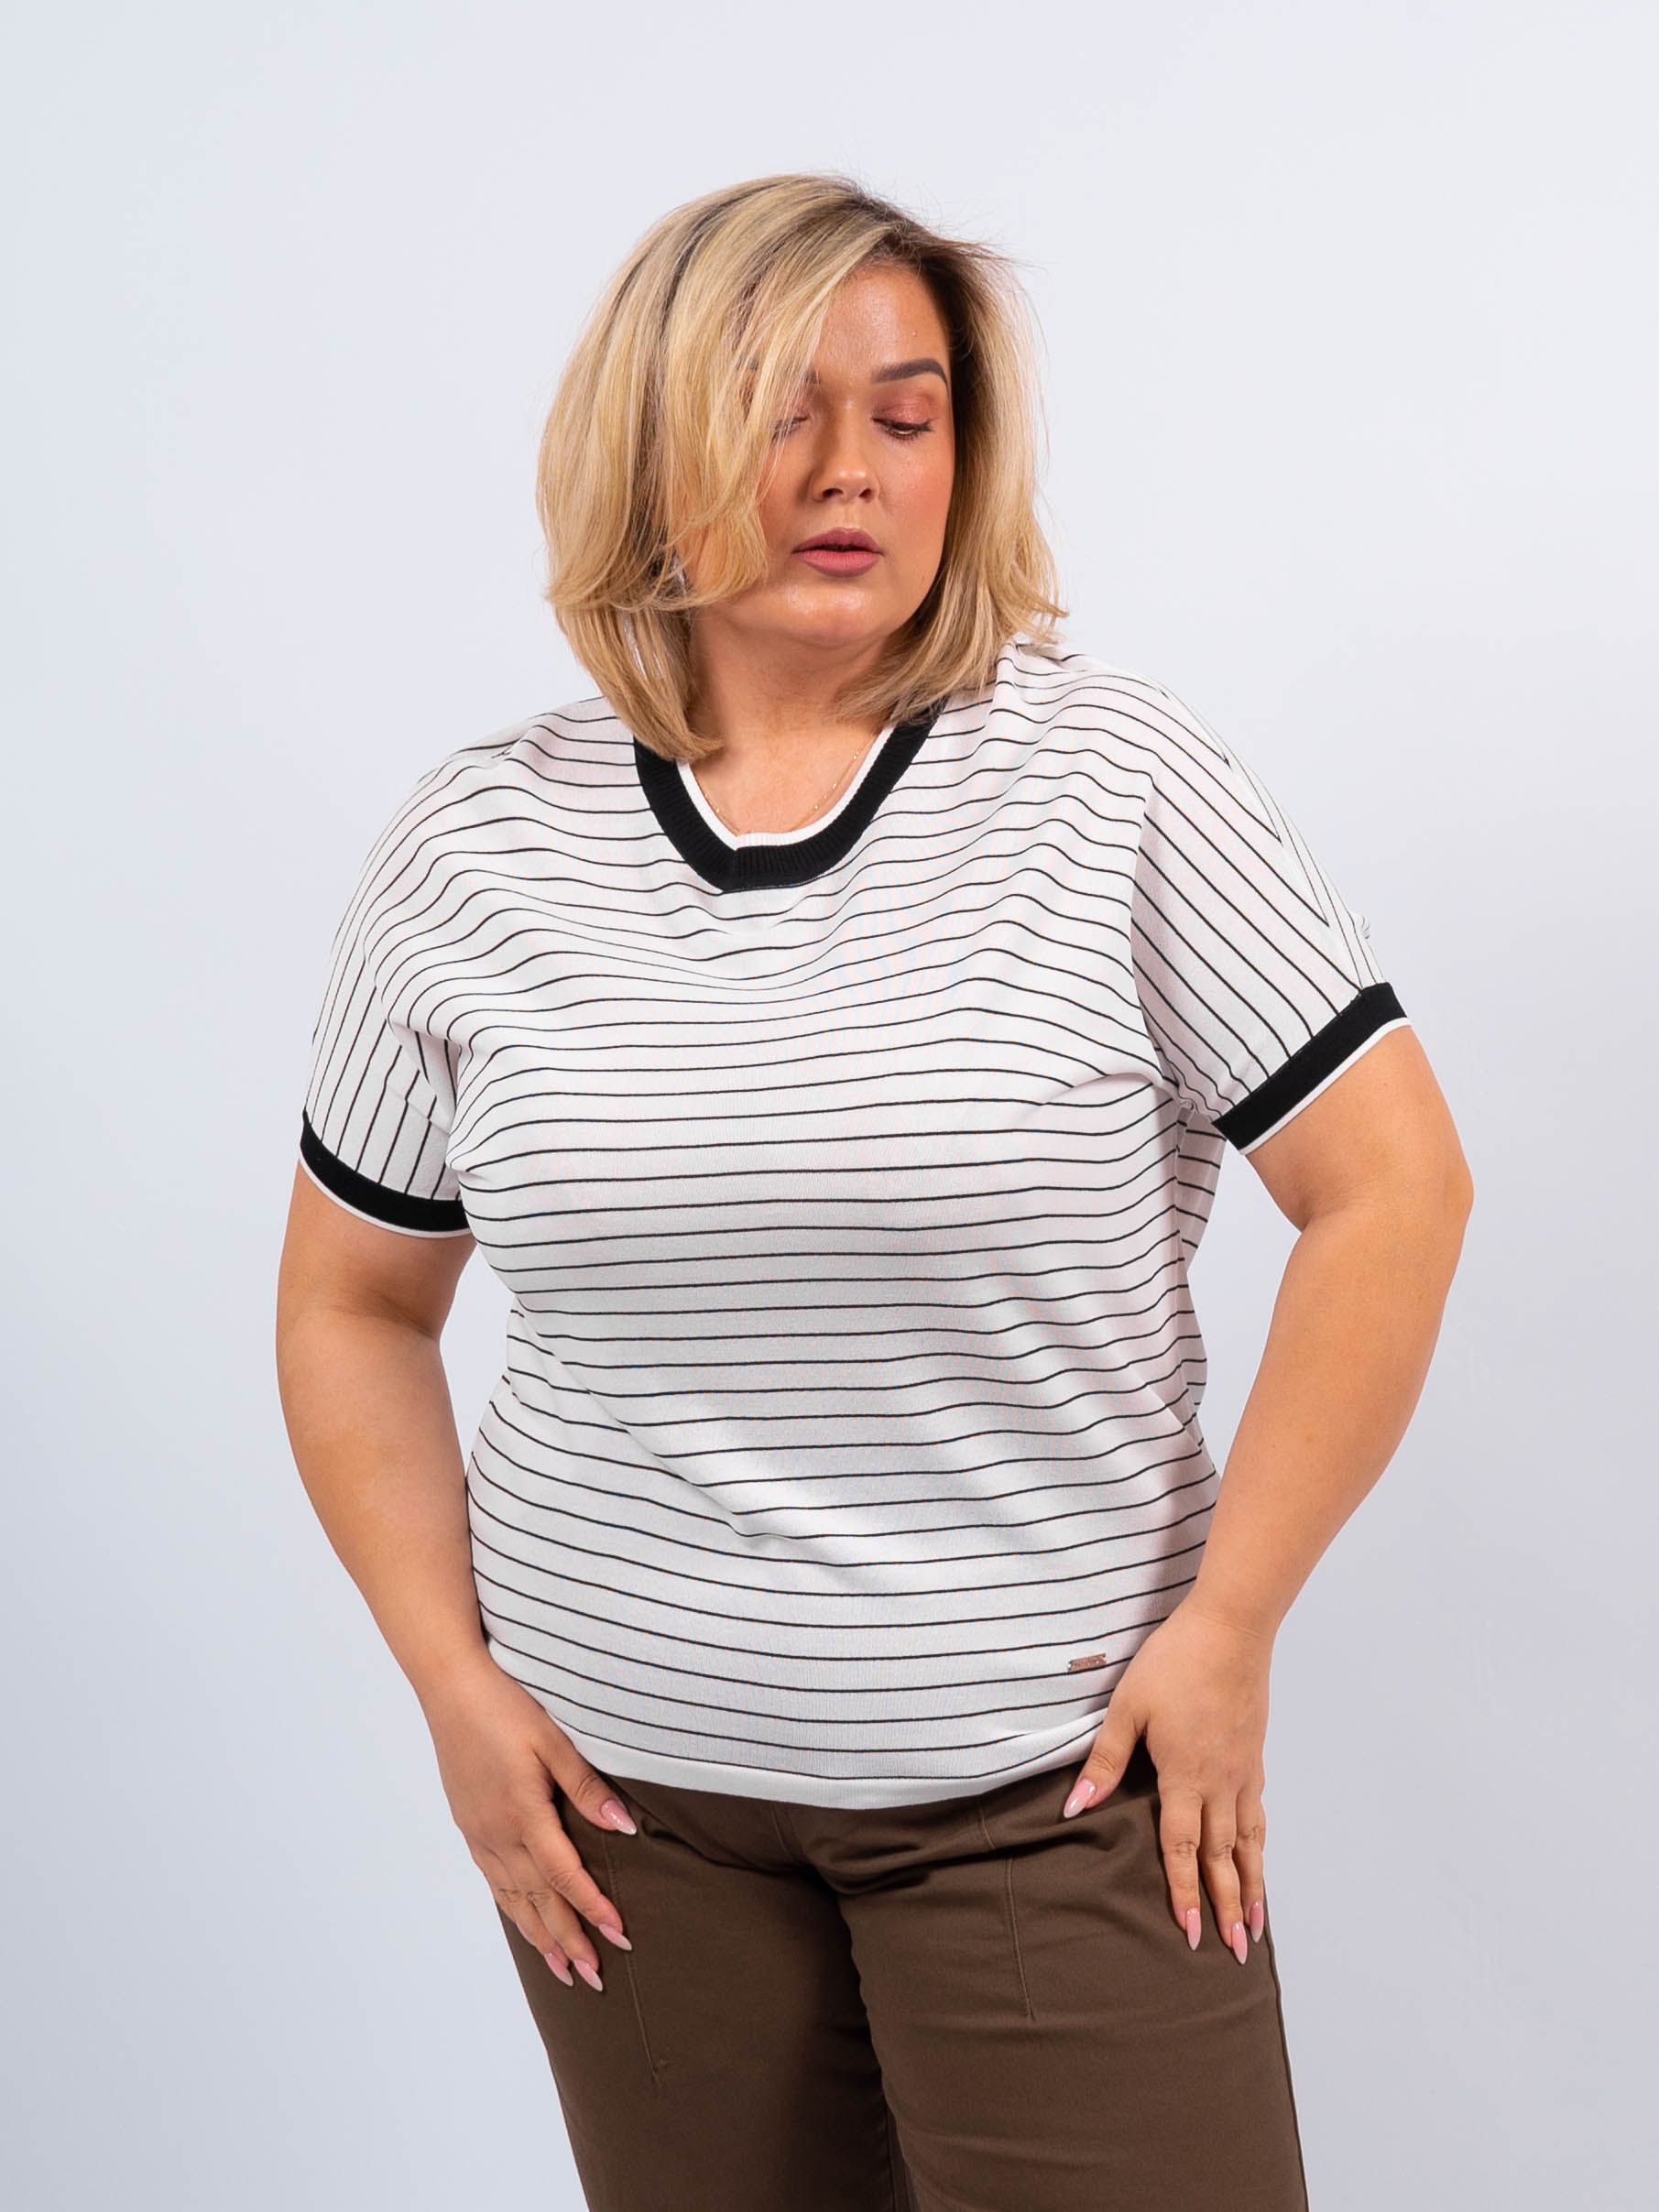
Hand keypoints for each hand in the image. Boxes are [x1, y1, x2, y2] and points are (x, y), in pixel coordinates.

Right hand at [420, 1655, 638, 1990]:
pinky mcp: (469, 1825)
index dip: (593, 1910)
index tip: (619, 1937)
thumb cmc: (506, 1705)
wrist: (450, 1687)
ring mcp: (480, 1833)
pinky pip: (494, 1881)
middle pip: (539, 1901)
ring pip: (513, 1899)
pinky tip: (523, 1920)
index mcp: (523, 1815)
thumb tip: (623, 1828)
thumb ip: (587, 1787)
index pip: (565, 1877)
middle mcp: (498, 1835)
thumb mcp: (554, 1740)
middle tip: (594, 1977)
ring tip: (562, 1969)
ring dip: (539, 1936)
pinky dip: (513, 1909)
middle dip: (568, 1941)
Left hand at [1061, 1592, 1274, 1961]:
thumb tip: (1075, 1807)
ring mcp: (1244, 1771)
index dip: (1185, 1894)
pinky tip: (1257, 1854)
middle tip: (1235, 1952)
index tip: (1190, 1935)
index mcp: (1184, 1776)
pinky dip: (1259, 1845)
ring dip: (1252, 1885)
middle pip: (1223, 1858)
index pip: (1183, 1849)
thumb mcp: (1127, 1707)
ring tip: (1255, 1925)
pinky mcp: (1255, 1754)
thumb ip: (1105, 1761)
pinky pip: (1258, 1813)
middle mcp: (1220, 1783)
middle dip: (1226, 1907)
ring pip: (1249, 1841)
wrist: (1231, 1629)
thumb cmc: (1174, 1663)